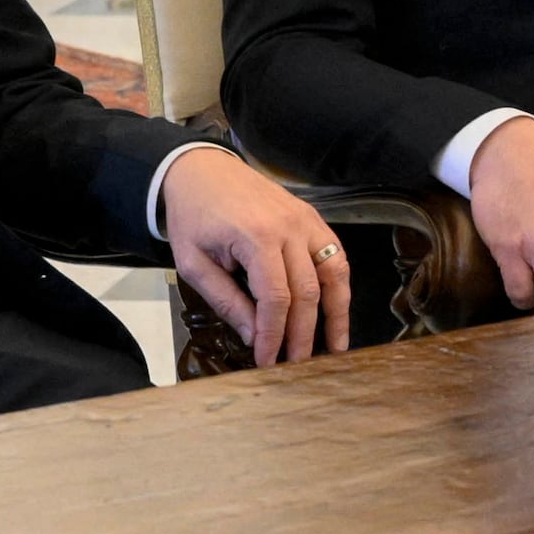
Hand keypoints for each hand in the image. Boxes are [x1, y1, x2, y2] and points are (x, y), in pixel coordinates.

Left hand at [163, 149, 350, 363]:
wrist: (201, 169)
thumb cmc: (193, 216)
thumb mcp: (193, 263)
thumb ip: (225, 300)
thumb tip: (254, 336)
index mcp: (256, 238)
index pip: (275, 298)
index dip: (274, 334)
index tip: (267, 360)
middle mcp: (290, 228)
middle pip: (307, 292)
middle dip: (302, 334)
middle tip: (296, 364)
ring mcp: (306, 220)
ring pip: (333, 274)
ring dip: (337, 313)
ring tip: (335, 346)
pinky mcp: (312, 217)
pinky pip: (336, 255)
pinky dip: (340, 284)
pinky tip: (337, 308)